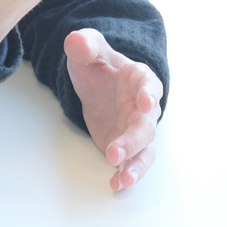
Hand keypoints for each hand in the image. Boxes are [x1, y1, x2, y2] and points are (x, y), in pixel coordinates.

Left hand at [65, 28, 162, 190]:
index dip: (150, 94)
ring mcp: (136, 130)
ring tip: (124, 179)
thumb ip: (84, 44)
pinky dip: (125, 174)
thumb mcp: (87, 49)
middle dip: (133, 141)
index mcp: (139, 79)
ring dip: (136, 166)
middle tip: (114, 153)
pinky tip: (114, 184)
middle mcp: (144, 107)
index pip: (150, 86)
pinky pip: (131, 163)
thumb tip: (76, 42)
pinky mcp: (126, 147)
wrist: (97, 82)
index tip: (147, 103)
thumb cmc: (98, 63)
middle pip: (146, 126)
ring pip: (145, 151)